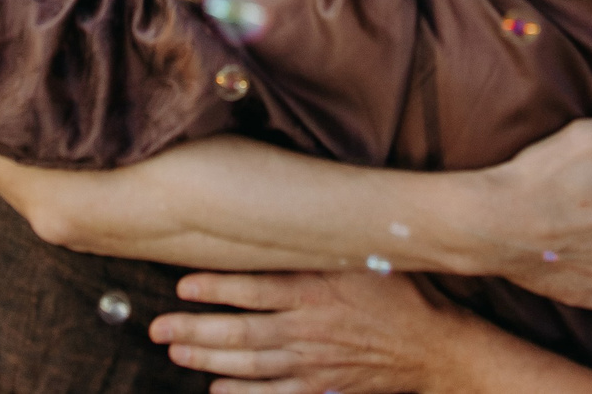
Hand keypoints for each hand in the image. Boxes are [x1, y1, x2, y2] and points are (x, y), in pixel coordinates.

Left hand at [152, 271, 472, 393]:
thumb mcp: (362, 258)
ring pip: (250, 364)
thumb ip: (321, 244)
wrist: (432, 346)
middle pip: (242, 332)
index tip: (182, 284)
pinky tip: (216, 390)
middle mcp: (308, 329)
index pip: (255, 288)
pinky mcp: (321, 388)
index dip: (216, 287)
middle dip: (196, 330)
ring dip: (209, 359)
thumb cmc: (397, 293)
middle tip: (158, 328)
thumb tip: (285, 214)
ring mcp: (313, 363)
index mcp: (316, 291)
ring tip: (177, 352)